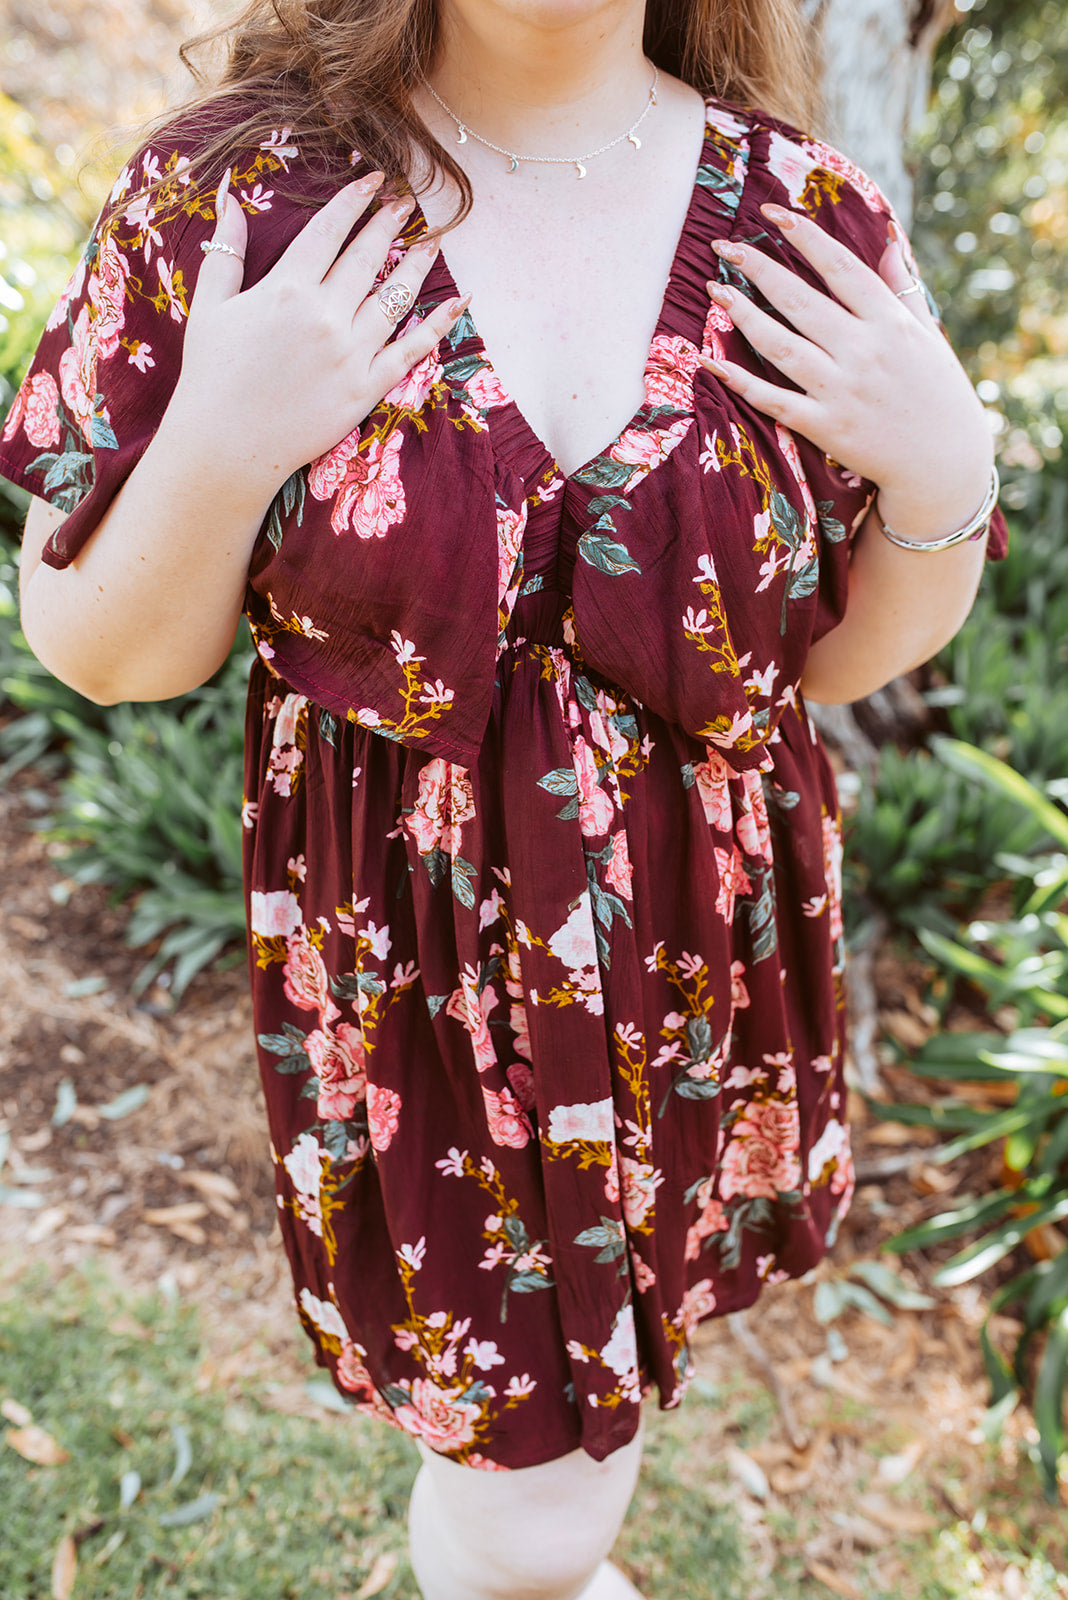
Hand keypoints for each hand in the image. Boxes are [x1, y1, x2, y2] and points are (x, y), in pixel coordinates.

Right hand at [170, 168, 467, 496]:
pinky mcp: (367, 387)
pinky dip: (439, 324)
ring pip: (396, 297)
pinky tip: (459, 301)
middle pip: (367, 256)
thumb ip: (226, 249)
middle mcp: (326, 315)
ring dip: (419, 263)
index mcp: (287, 289)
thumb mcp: (210, 305)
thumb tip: (228, 193)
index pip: (329, 230)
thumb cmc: (211, 376)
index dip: (354, 200)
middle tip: (408, 200)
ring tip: (434, 240)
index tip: (374, 178)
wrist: (226, 445)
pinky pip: (412, 350)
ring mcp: (351, 352)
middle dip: (390, 222)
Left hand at [699, 204, 993, 538]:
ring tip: (715, 290)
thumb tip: (888, 241)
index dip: (804, 236)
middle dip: (759, 268)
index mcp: (888, 322)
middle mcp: (863, 351)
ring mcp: (840, 390)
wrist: (942, 463)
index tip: (772, 213)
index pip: (840, 267)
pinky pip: (773, 400)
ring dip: (743, 316)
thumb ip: (900, 288)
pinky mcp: (824, 427)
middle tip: (724, 245)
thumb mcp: (925, 333)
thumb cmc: (936, 393)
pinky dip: (740, 382)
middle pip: (801, 300)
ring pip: (781, 345)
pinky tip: (710, 362)